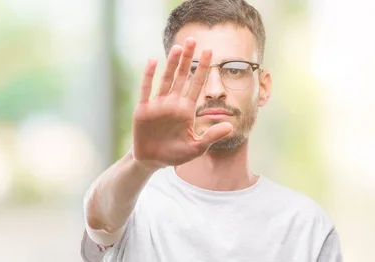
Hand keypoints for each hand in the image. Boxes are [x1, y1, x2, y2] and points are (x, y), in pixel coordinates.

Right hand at [131, 37, 232, 168]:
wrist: (152, 161)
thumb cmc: (175, 154)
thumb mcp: (196, 147)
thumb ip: (211, 137)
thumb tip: (230, 126)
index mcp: (186, 110)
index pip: (197, 84)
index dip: (203, 68)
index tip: (210, 52)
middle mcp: (173, 103)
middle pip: (182, 76)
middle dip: (187, 59)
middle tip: (193, 39)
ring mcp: (158, 105)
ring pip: (166, 79)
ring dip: (171, 64)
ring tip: (177, 47)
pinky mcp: (143, 110)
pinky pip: (146, 90)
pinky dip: (149, 76)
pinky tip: (153, 61)